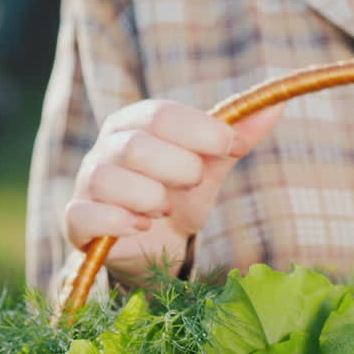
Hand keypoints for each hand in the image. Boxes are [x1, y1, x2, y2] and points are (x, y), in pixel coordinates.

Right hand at [65, 99, 282, 285]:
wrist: (156, 247)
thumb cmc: (180, 195)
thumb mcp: (212, 166)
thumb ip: (237, 137)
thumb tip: (277, 106)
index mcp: (135, 123)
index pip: (160, 114)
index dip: (199, 130)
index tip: (231, 145)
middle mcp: (106, 147)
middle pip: (136, 146)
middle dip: (178, 168)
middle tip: (193, 184)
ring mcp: (87, 184)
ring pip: (109, 179)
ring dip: (150, 198)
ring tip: (165, 209)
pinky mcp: (76, 221)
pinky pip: (85, 214)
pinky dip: (118, 221)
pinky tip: (141, 227)